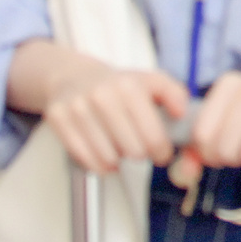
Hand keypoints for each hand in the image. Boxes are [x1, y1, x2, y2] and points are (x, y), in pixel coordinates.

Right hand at [36, 55, 189, 175]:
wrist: (73, 76)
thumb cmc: (119, 84)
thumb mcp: (152, 81)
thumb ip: (175, 94)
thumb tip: (181, 113)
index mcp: (130, 87)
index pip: (154, 137)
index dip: (162, 151)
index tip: (162, 153)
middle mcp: (102, 96)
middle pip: (133, 151)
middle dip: (142, 154)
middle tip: (141, 149)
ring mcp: (78, 108)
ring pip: (109, 158)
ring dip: (119, 159)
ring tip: (121, 147)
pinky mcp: (58, 120)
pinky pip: (85, 160)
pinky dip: (99, 165)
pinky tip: (105, 155)